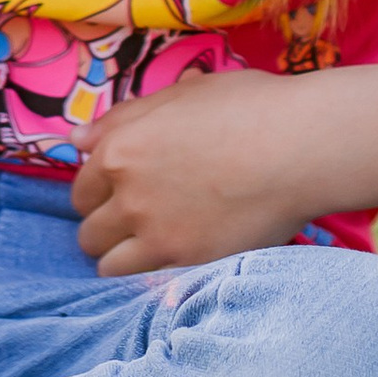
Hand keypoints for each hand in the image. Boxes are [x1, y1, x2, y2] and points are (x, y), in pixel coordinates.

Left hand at [69, 66, 320, 273]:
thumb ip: (125, 117)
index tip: (122, 193)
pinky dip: (153, 275)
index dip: (100, 193)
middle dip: (106, 227)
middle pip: (88, 232)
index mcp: (121, 149)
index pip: (82, 189)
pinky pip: (147, 283)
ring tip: (152, 246)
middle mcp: (128, 195)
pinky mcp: (188, 263)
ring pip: (107, 265)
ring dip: (122, 258)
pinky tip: (176, 260)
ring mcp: (156, 234)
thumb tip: (76, 140)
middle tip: (138, 220)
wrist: (300, 146)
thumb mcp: (183, 94)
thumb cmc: (249, 106)